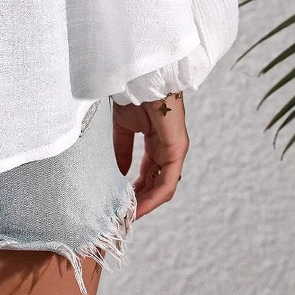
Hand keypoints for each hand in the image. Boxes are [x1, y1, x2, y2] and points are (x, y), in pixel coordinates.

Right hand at [111, 92, 186, 218]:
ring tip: (131, 215)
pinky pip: (167, 182)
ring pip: (163, 187)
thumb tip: (117, 172)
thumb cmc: (133, 96)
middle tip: (124, 213)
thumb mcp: (123, 129)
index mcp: (157, 142)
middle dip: (141, 199)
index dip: (136, 189)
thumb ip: (122, 150)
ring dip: (147, 202)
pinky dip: (154, 197)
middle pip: (157, 183)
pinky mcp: (177, 151)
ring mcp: (175, 151)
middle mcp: (169, 149)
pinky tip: (140, 206)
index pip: (149, 173)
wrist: (142, 79)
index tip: (122, 202)